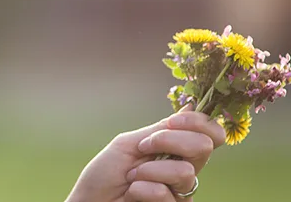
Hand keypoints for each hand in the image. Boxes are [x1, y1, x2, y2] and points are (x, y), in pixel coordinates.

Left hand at [66, 106, 225, 201]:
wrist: (91, 199)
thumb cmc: (105, 173)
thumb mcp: (131, 143)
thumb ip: (161, 130)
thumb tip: (192, 107)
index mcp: (176, 149)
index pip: (210, 133)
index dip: (199, 122)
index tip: (172, 122)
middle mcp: (184, 169)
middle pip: (204, 146)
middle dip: (170, 140)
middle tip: (143, 148)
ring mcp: (181, 191)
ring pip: (184, 171)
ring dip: (148, 170)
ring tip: (131, 177)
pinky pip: (164, 193)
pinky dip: (141, 189)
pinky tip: (131, 193)